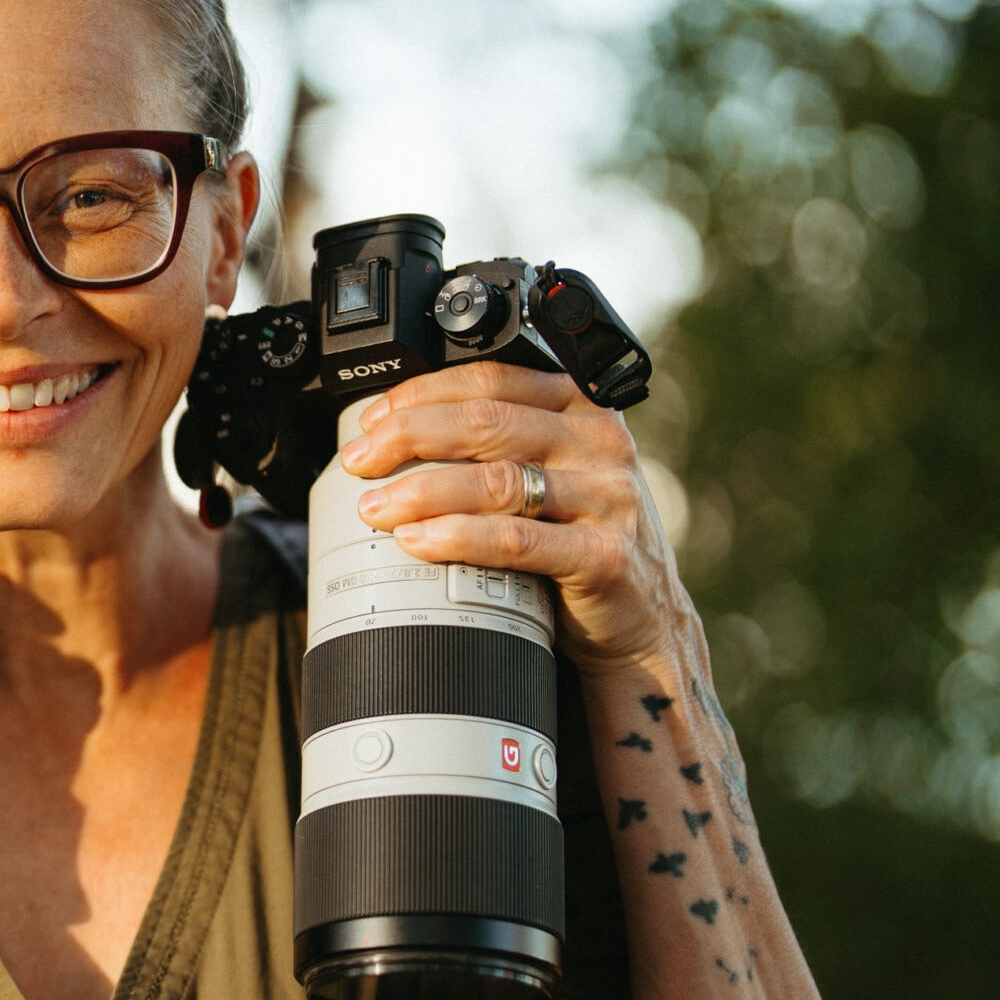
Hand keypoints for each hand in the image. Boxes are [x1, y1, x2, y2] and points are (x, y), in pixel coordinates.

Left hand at [341, 361, 695, 672]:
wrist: (640, 619)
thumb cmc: (579, 541)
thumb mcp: (549, 476)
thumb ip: (499, 448)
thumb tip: (395, 441)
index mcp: (581, 408)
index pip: (492, 379)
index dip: (421, 395)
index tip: (371, 421)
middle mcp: (599, 442)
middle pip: (487, 423)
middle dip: (408, 437)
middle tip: (359, 463)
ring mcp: (608, 497)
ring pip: (497, 481)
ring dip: (423, 491)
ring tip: (375, 507)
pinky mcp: (605, 555)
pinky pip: (517, 540)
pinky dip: (458, 538)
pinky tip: (417, 541)